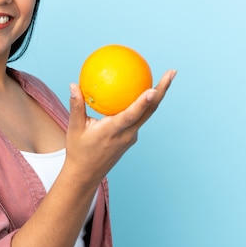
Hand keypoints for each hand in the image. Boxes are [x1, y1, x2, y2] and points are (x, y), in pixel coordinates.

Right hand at [64, 69, 176, 185]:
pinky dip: (143, 104)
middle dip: (162, 91)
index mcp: (113, 131)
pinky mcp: (130, 137)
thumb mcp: (74, 128)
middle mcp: (127, 134)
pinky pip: (139, 117)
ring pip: (147, 114)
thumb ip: (76, 105)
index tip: (154, 89)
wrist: (86, 174)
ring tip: (164, 78)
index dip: (143, 102)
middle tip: (172, 72)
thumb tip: (73, 85)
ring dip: (157, 97)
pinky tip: (140, 92)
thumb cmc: (79, 151)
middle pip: (149, 110)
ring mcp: (131, 136)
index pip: (132, 115)